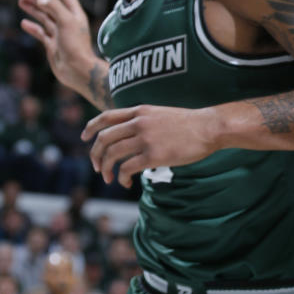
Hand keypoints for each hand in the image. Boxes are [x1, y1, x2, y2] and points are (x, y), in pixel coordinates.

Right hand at [19, 0, 95, 93]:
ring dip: (33, 9)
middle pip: (50, 5)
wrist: (77, 71)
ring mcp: (60, 35)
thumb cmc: (76, 46)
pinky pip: (41, 33)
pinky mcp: (53, 46)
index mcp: (75, 15)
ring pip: (44, 18)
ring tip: (20, 1)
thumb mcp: (67, 22)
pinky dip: (32, 27)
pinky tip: (24, 23)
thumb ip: (54, 7)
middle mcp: (68, 23)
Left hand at [83, 104, 220, 186]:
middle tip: (97, 167)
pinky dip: (122, 177)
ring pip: (112, 154)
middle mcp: (139, 123)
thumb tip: (130, 135)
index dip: (91, 127)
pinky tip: (126, 183)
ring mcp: (145, 139)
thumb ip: (143, 120)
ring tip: (109, 178)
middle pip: (104, 138)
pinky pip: (127, 168)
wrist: (209, 127)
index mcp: (139, 111)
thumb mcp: (161, 114)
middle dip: (95, 155)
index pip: (106, 117)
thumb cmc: (189, 124)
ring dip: (106, 168)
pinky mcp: (154, 155)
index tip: (84, 138)